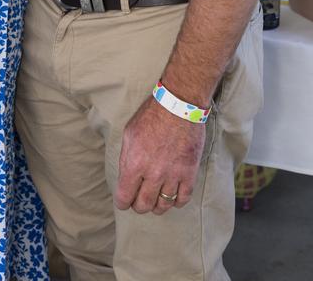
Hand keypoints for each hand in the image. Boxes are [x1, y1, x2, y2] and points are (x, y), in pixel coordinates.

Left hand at [115, 96, 204, 214]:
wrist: (178, 106)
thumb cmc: (151, 116)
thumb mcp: (129, 134)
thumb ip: (126, 159)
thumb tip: (125, 178)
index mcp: (135, 163)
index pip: (124, 197)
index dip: (122, 202)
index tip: (124, 201)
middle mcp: (153, 173)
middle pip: (144, 205)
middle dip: (139, 206)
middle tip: (139, 201)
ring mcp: (173, 175)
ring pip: (164, 205)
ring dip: (157, 206)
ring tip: (155, 199)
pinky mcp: (189, 173)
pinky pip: (183, 199)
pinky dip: (176, 202)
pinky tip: (172, 195)